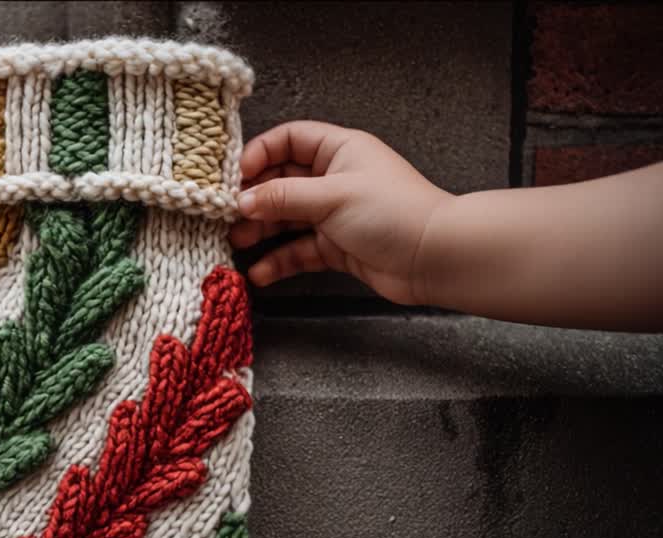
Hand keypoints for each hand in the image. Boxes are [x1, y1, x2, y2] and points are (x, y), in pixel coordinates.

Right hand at [230, 121, 453, 305]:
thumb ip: (282, 197)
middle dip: (254, 198)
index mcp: (339, 150)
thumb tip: (241, 200)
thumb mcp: (332, 197)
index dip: (260, 154)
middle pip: (281, 181)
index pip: (289, 140)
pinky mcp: (336, 247)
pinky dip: (279, 260)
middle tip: (227, 215)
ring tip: (237, 243)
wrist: (435, 258)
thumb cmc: (392, 212)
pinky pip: (299, 250)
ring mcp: (334, 214)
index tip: (235, 177)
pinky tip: (260, 273)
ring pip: (286, 218)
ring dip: (261, 230)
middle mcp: (334, 179)